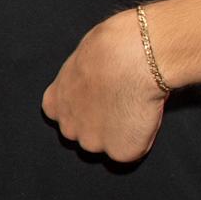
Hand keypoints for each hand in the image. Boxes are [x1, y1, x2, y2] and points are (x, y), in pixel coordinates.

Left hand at [42, 8, 168, 161]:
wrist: (130, 57)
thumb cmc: (110, 48)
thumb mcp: (82, 60)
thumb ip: (82, 81)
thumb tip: (98, 81)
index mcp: (54, 104)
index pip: (65, 116)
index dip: (86, 107)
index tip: (101, 96)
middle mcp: (68, 128)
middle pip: (86, 134)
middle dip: (102, 122)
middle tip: (122, 101)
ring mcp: (93, 143)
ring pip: (109, 144)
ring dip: (121, 130)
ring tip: (135, 104)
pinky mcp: (120, 151)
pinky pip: (133, 150)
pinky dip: (143, 137)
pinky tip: (146, 114)